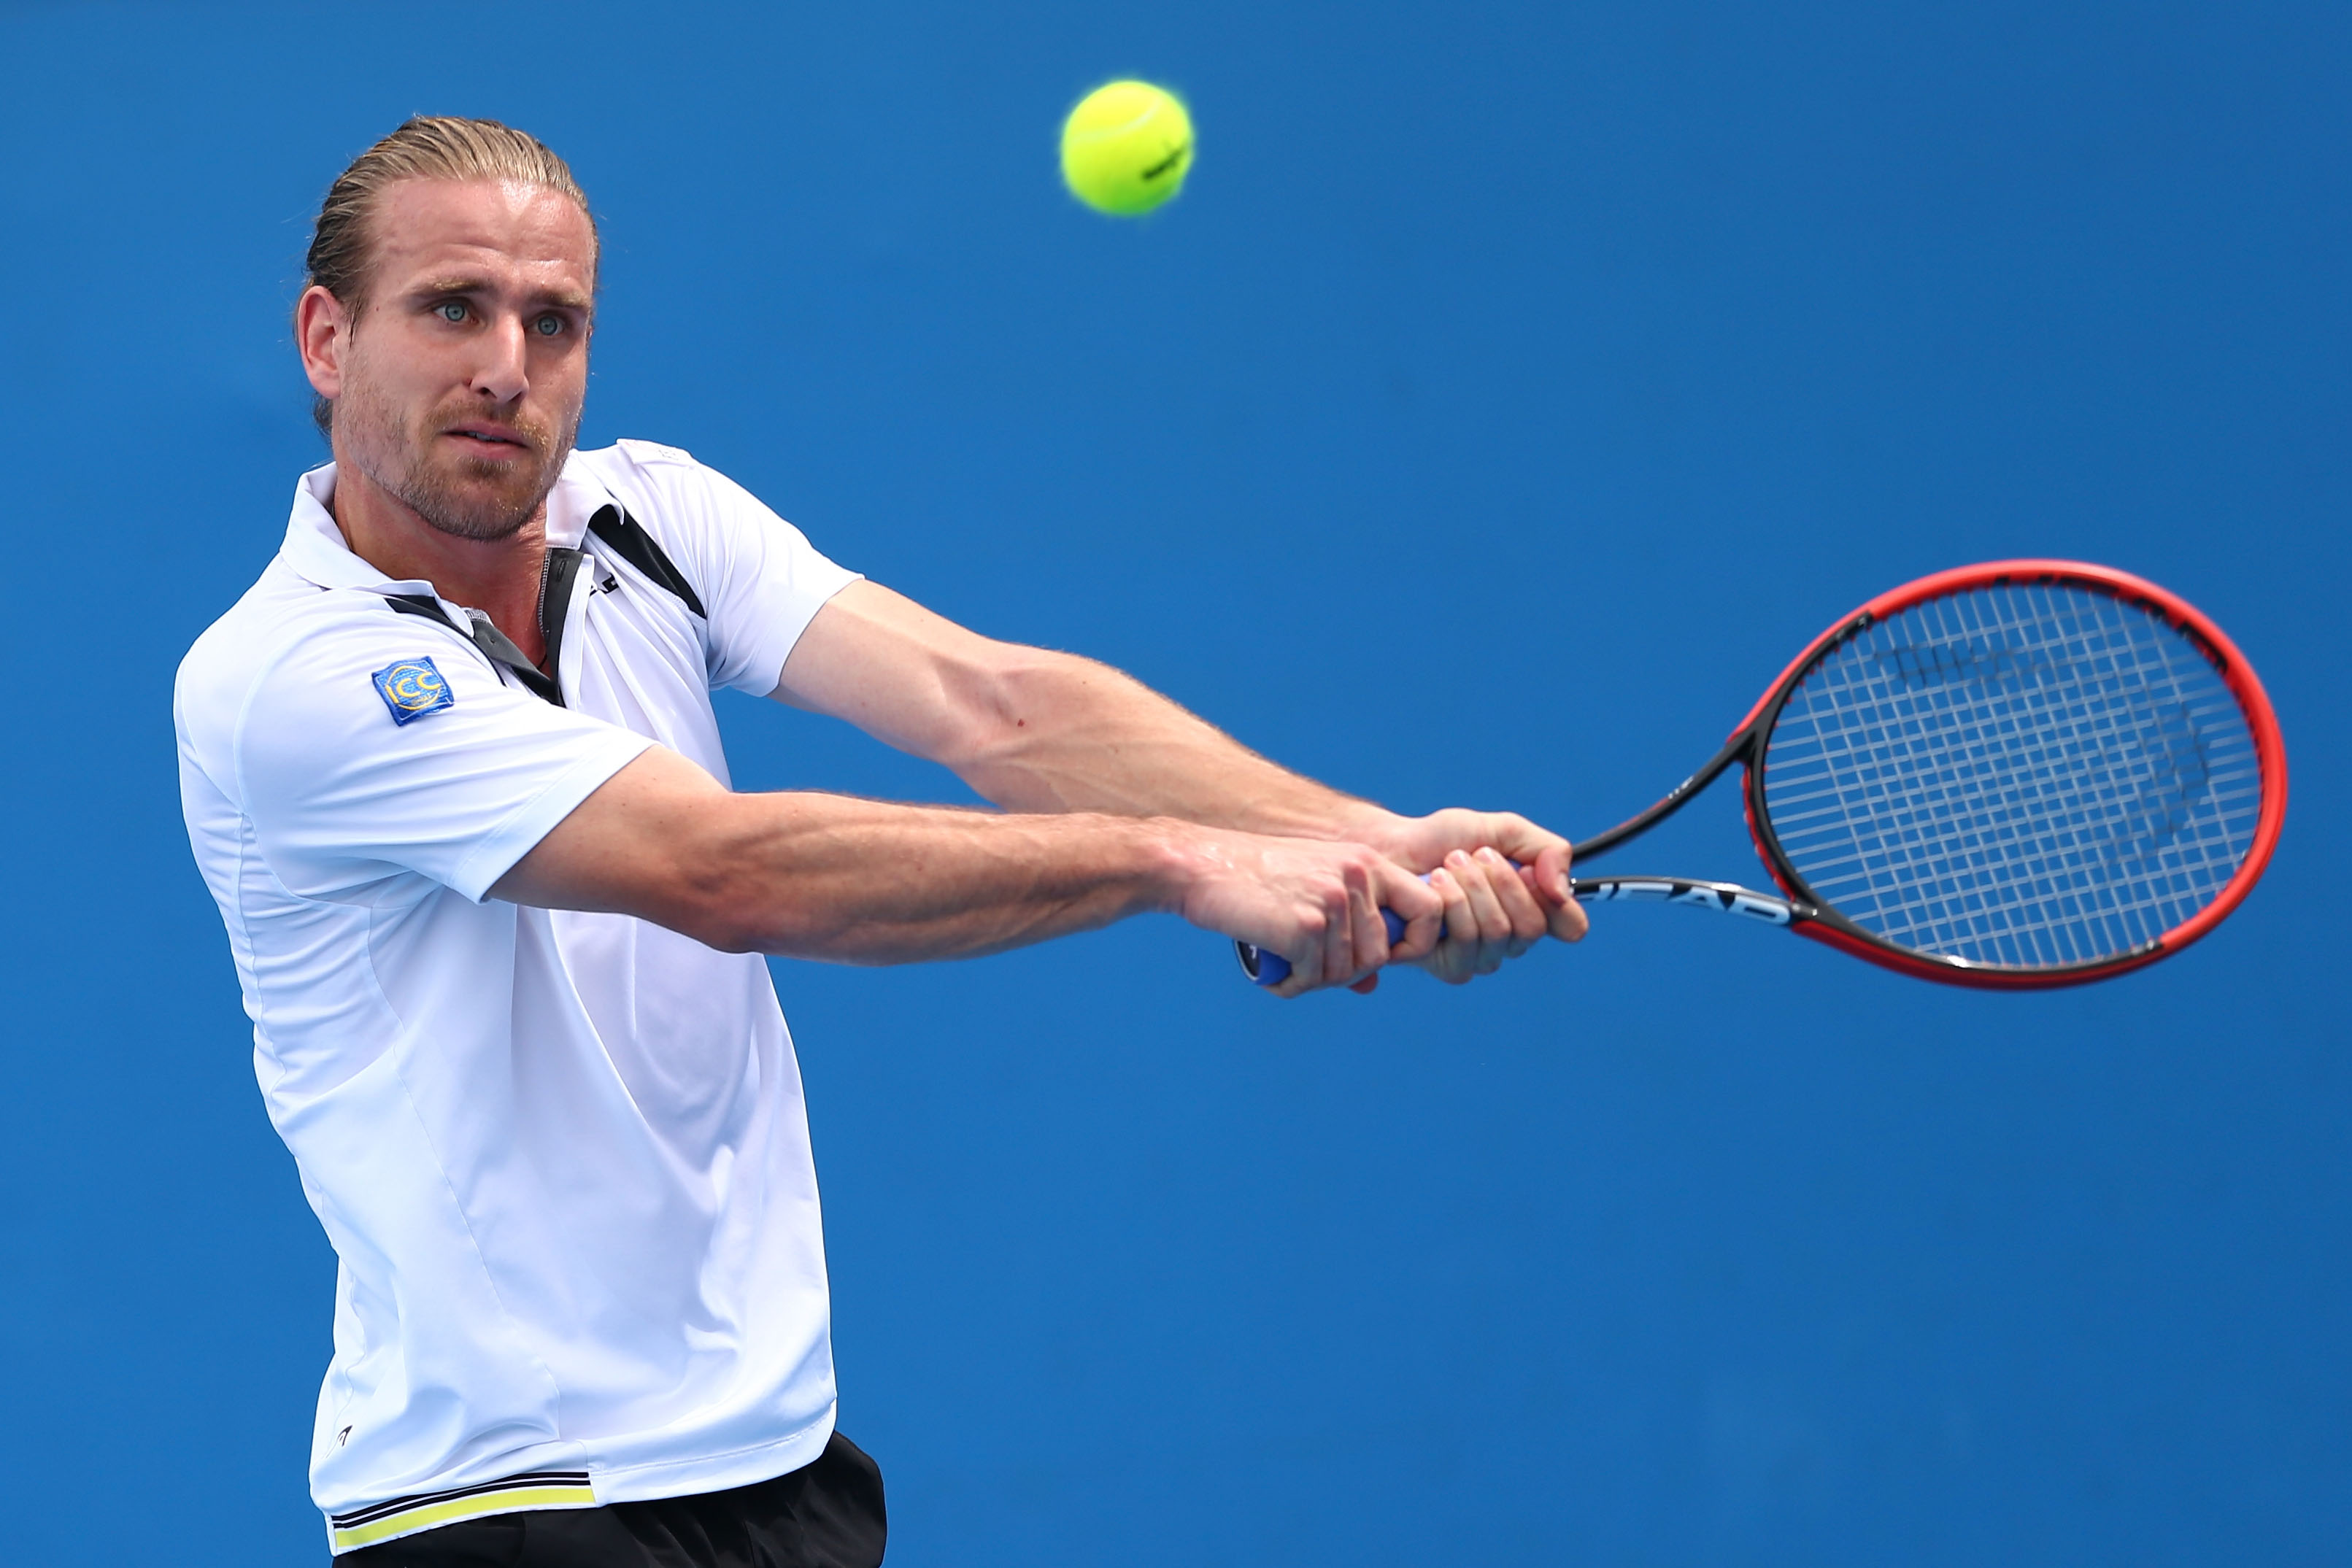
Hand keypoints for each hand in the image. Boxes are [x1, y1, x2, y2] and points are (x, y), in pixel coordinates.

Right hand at [1175, 829, 1444, 997]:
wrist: (1200, 864)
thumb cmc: (1254, 879)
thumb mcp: (1313, 887)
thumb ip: (1348, 927)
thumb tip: (1371, 986)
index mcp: (1367, 862)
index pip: (1428, 907)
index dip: (1416, 941)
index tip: (1388, 957)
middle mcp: (1357, 878)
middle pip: (1380, 955)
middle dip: (1346, 972)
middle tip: (1309, 966)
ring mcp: (1333, 901)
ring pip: (1347, 972)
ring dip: (1315, 981)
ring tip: (1286, 967)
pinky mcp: (1305, 927)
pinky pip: (1313, 979)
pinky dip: (1292, 986)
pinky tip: (1274, 975)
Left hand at [1362, 808, 1588, 984]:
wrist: (1390, 848)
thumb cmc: (1441, 840)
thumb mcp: (1502, 830)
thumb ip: (1546, 850)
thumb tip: (1563, 891)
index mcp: (1530, 910)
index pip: (1570, 927)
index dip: (1558, 903)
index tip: (1528, 870)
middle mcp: (1510, 941)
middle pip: (1532, 928)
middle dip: (1500, 882)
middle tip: (1472, 856)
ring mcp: (1480, 957)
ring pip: (1499, 933)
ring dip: (1471, 887)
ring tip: (1446, 866)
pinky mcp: (1448, 966)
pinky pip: (1466, 941)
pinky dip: (1450, 903)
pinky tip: (1431, 886)